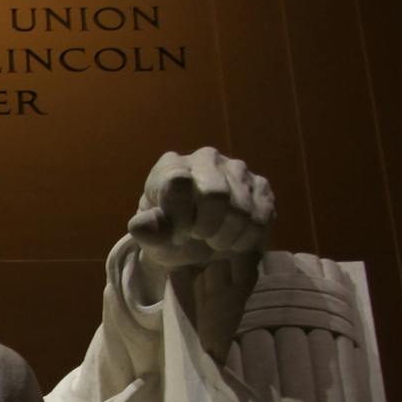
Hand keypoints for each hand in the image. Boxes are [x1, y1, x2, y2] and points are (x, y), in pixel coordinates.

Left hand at [127, 147, 273, 270]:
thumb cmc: (169, 236)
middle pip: (215, 194)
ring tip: (215, 241)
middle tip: (200, 238)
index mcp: (171, 166)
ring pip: (241, 208)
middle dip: (207, 227)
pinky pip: (261, 216)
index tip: (178, 235)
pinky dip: (247, 238)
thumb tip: (139, 226)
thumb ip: (148, 233)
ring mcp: (236, 168)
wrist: (196, 243)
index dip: (180, 217)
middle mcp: (205, 158)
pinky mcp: (260, 185)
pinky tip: (234, 241)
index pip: (178, 183)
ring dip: (227, 236)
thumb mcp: (154, 240)